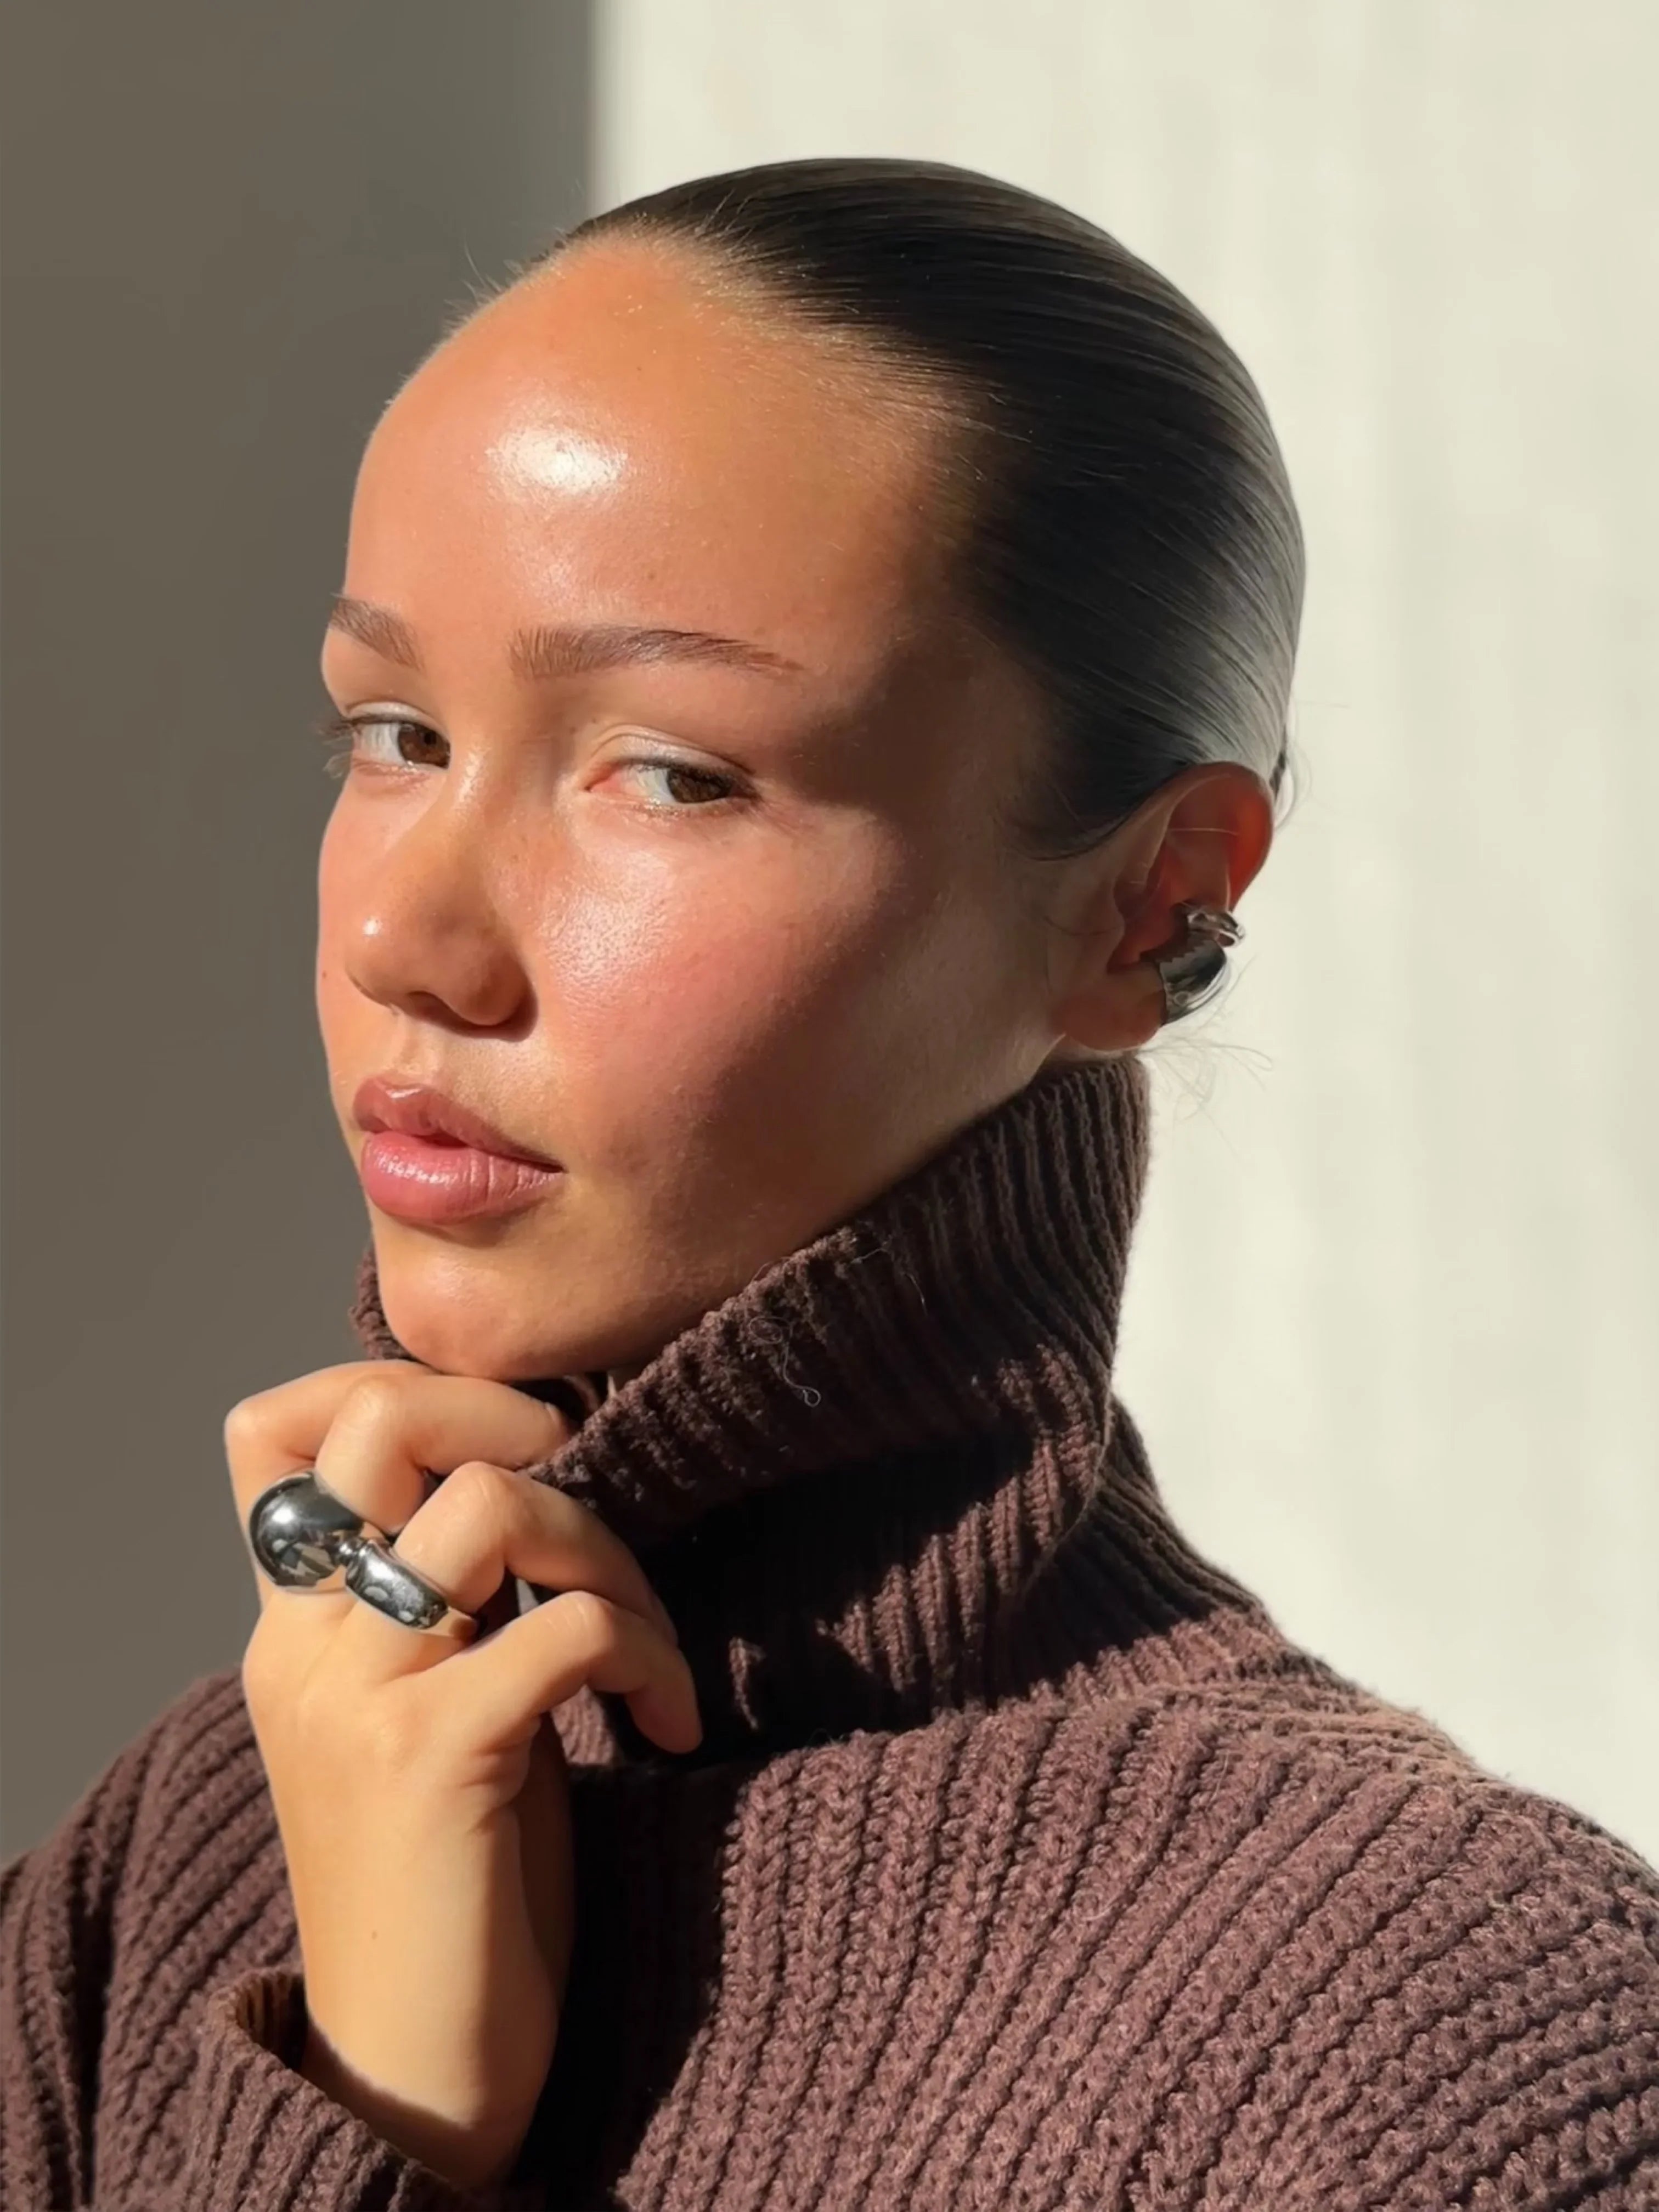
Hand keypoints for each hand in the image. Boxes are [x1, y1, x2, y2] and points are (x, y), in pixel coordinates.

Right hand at [227, 1358, 699, 2192]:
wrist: (414, 2072)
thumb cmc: (455, 1882)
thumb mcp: (432, 1708)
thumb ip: (450, 1596)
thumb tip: (541, 1479)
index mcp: (291, 1629)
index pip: (274, 1430)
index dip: (399, 1386)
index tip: (514, 1440)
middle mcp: (303, 1645)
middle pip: (380, 1419)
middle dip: (514, 1420)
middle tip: (592, 1494)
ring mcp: (359, 1698)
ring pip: (492, 1507)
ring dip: (609, 1551)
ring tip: (647, 1642)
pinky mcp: (433, 1759)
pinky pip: (568, 1628)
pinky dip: (649, 1653)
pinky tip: (669, 1722)